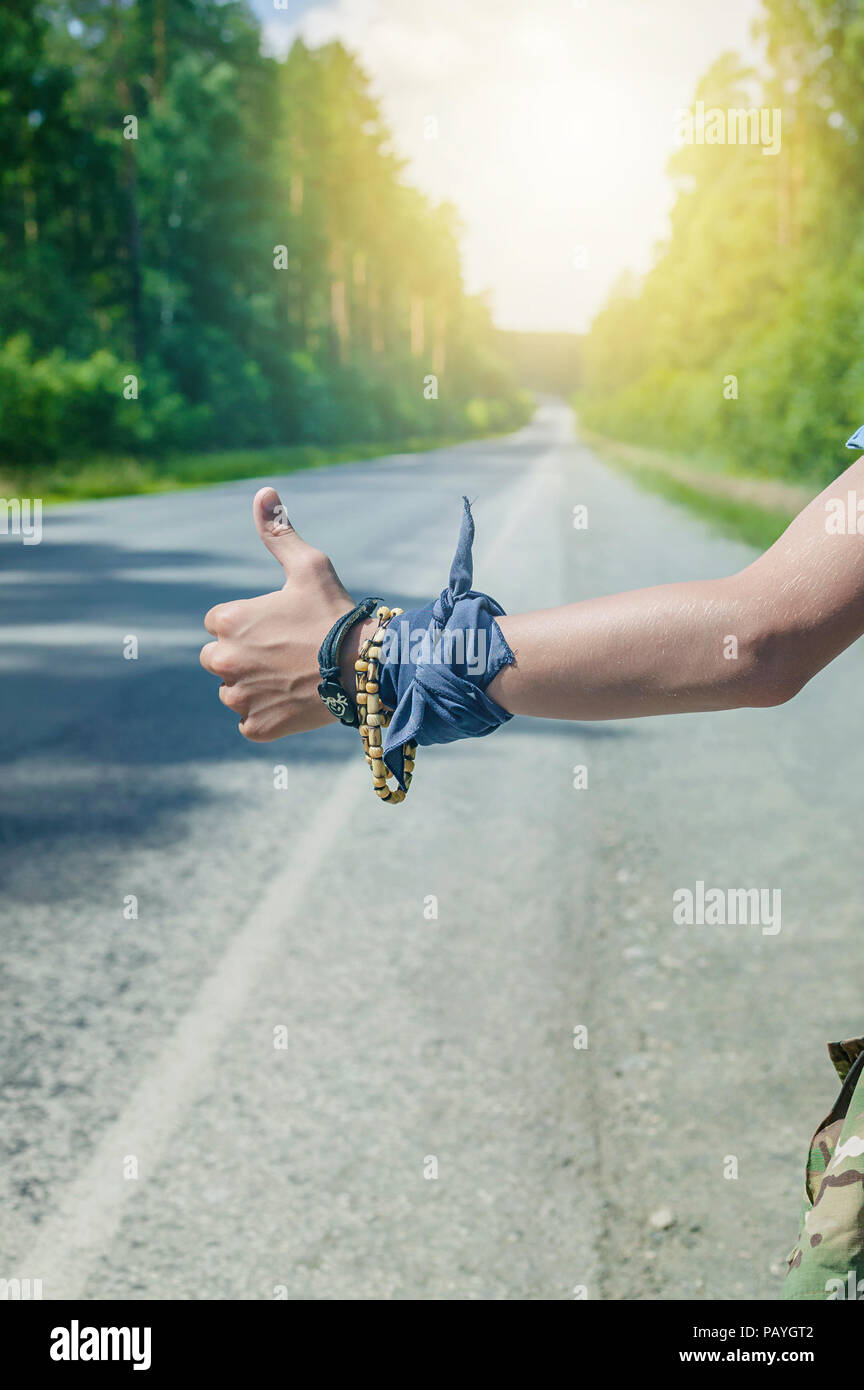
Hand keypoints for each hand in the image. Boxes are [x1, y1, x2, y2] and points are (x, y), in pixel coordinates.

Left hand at [200, 487, 374, 740]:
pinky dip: (266, 716)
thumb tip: (264, 492)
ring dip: (254, 687)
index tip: (279, 627)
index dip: (249, 624)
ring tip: (291, 679)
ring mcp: (240, 697)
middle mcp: (225, 660)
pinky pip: (249, 722)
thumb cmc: (336, 614)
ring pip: (233, 692)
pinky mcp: (257, 727)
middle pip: (218, 659)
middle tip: (284, 655)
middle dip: (243, 657)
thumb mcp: (310, 566)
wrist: (365, 668)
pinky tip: (293, 702)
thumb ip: (279, 532)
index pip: (220, 622)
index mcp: (230, 620)